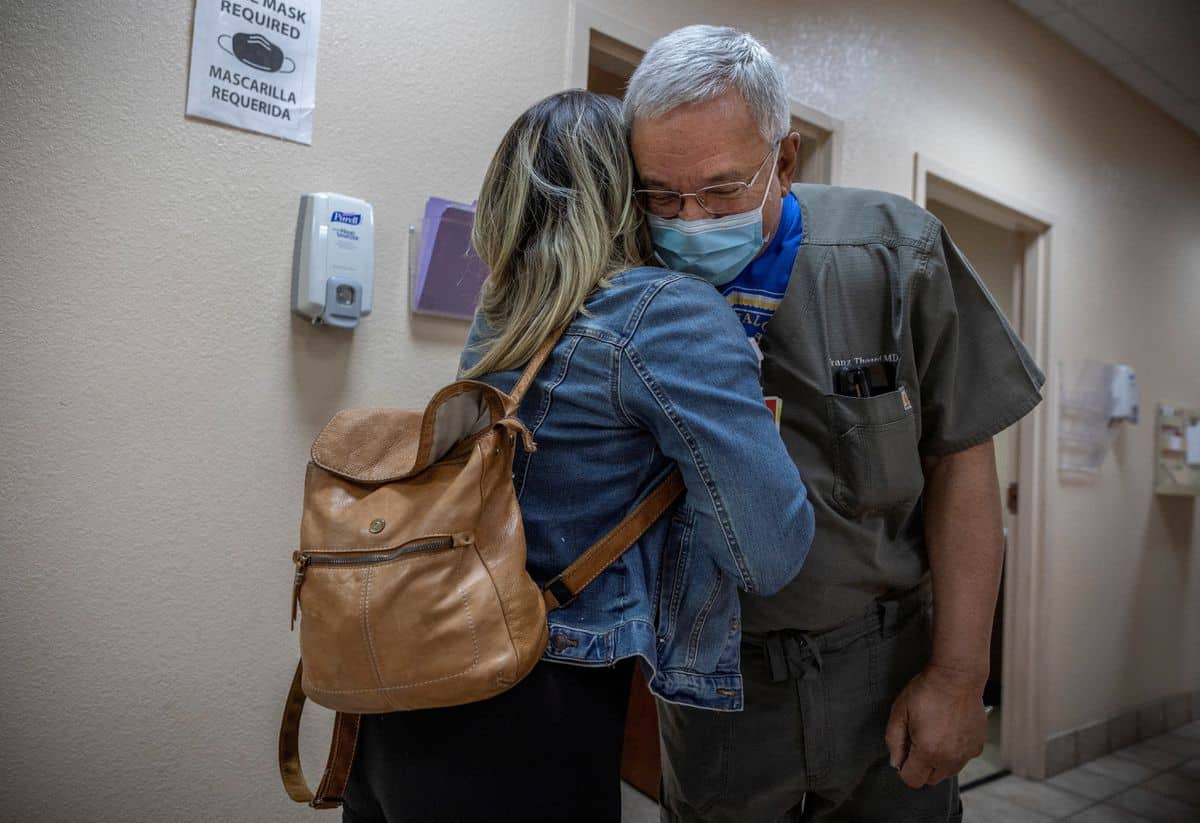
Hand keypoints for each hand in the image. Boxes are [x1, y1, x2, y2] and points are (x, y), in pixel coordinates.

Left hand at [884, 664, 987, 787]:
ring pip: (947, 772)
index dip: (903, 768)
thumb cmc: (927, 691)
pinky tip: (948, 731)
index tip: (904, 751)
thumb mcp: (899, 712)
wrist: (958, 676)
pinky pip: (962, 759)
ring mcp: (967, 753)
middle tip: (917, 741)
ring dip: (938, 762)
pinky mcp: (978, 746)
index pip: (912, 780)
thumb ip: (893, 741)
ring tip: (933, 735)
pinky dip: (954, 753)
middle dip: (920, 767)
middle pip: (931, 780)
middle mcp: (950, 758)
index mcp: (928, 751)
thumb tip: (895, 762)